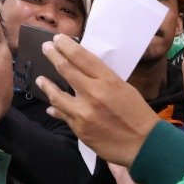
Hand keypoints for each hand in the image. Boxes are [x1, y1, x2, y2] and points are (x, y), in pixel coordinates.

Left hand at [36, 35, 159, 165]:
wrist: (143, 145)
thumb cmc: (138, 114)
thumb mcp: (124, 89)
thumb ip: (103, 79)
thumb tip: (84, 71)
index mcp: (108, 80)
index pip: (81, 57)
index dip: (66, 46)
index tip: (57, 39)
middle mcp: (93, 94)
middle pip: (66, 69)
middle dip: (53, 55)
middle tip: (45, 48)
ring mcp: (83, 113)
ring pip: (56, 94)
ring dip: (46, 84)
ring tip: (40, 79)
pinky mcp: (79, 129)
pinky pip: (62, 115)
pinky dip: (56, 108)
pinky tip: (51, 107)